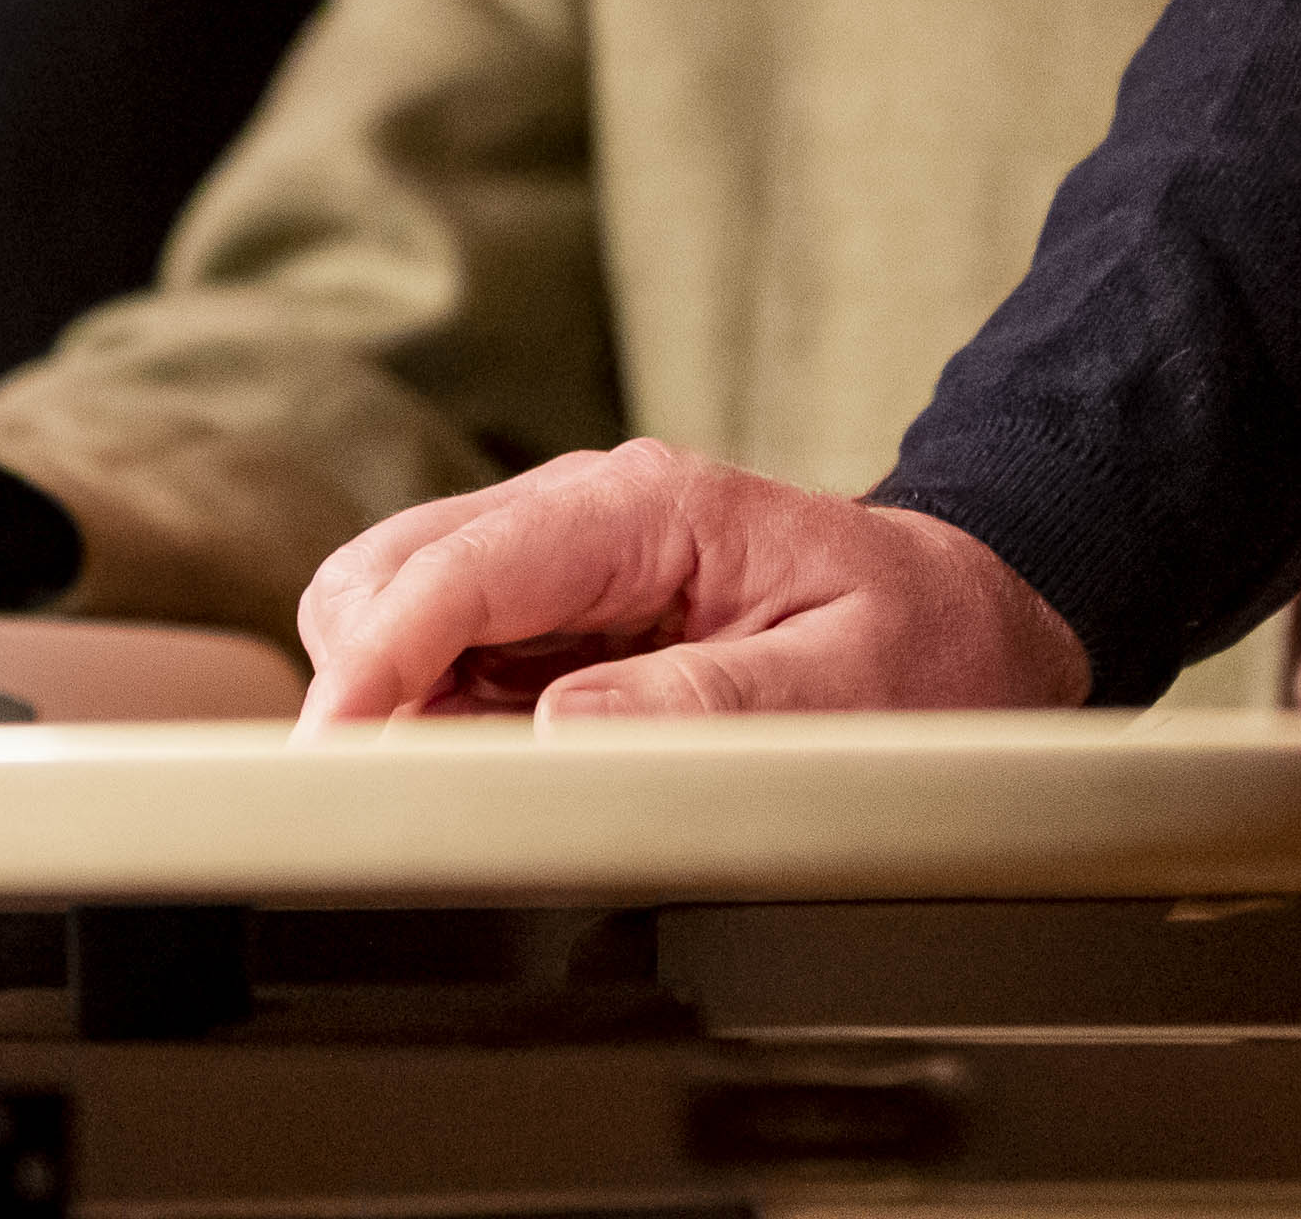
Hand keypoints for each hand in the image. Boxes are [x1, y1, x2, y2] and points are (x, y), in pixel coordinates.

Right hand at [294, 441, 1091, 724]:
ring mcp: (559, 553)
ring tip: (480, 783)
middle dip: (367, 678)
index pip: (463, 566)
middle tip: (411, 793)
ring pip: (394, 603)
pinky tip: (506, 760)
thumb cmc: (925, 641)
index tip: (336, 755)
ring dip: (396, 697)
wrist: (964, 613)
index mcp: (649, 507)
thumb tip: (560, 731)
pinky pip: (443, 645)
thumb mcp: (852, 684)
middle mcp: (584, 508)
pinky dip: (433, 707)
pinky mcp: (552, 602)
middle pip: (390, 570)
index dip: (381, 660)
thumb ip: (712, 703)